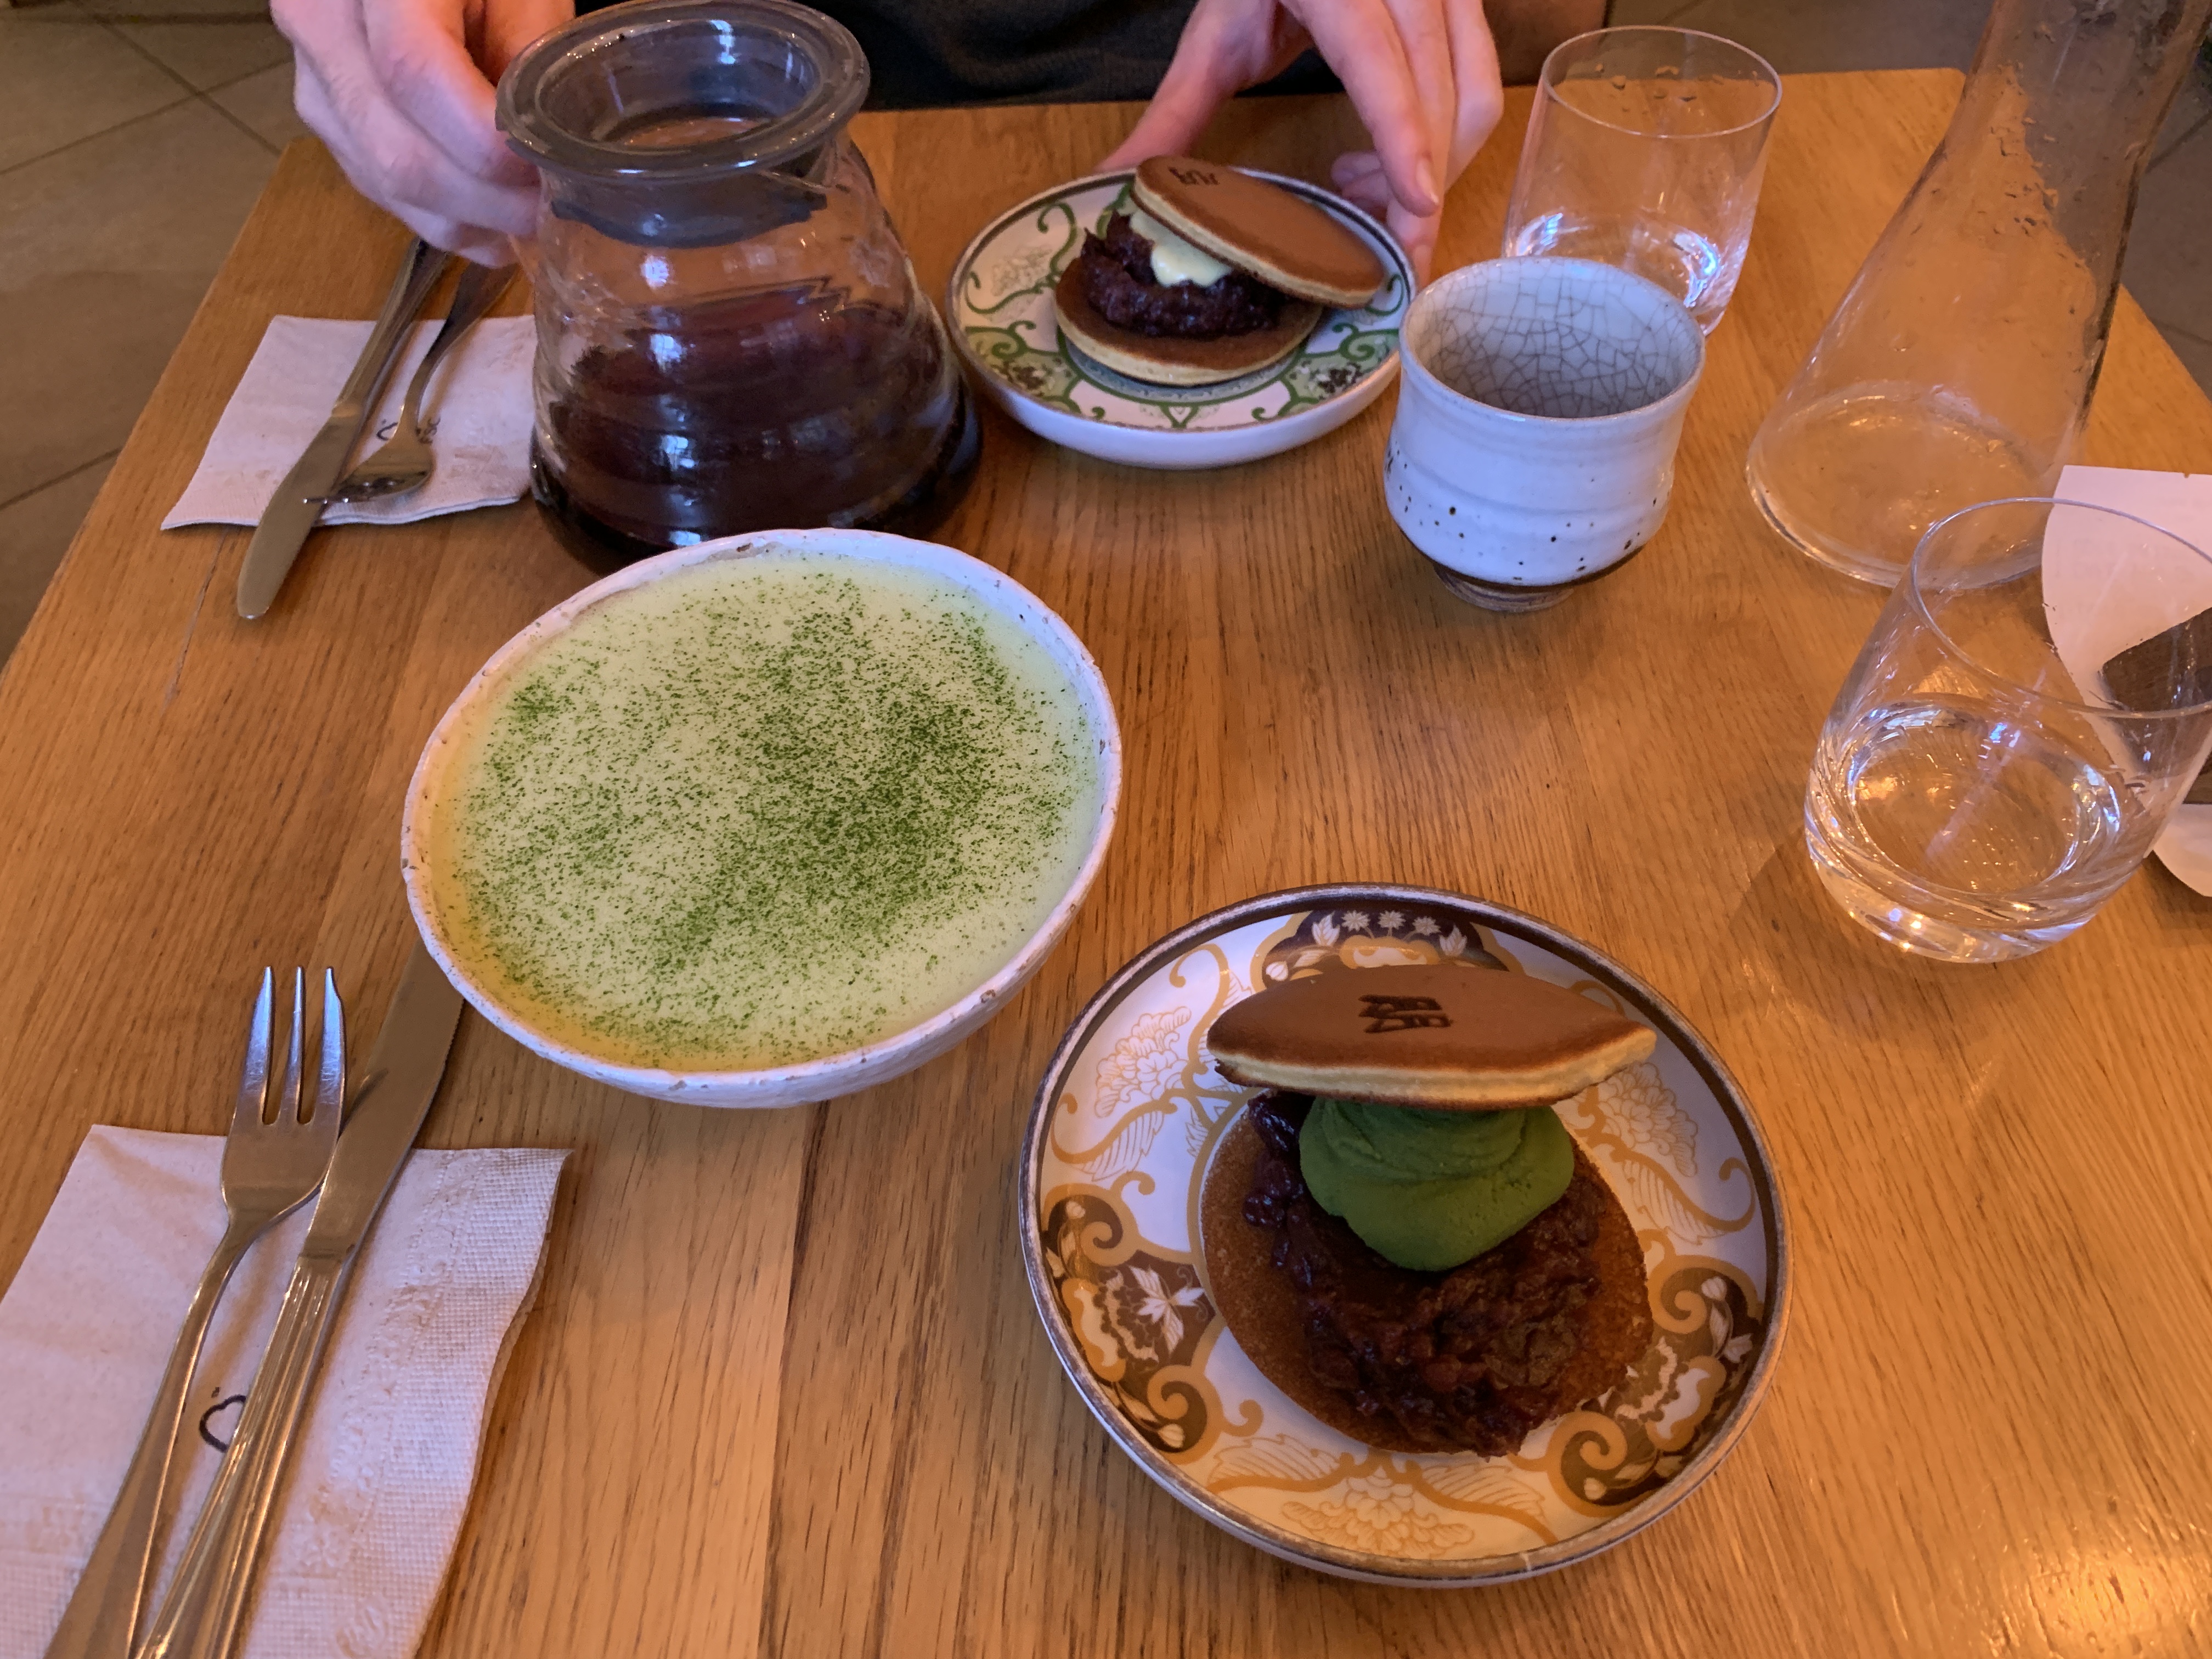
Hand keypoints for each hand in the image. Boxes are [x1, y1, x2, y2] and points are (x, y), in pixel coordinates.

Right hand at [273, 0, 570, 263]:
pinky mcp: (324, 118)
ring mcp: (314, 79)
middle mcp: (321, 28)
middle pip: (399, 152)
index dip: (487, 142)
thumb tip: (549, 148)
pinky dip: (445, 215)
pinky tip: (492, 213)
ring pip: (389, 184)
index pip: (414, 75)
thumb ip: (530, 52)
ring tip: (530, 214)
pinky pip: (381, 189)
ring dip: (470, 218)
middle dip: (488, 201)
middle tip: (553, 209)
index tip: (551, 169)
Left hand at [1101, 0, 1503, 281]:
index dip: (1404, 137)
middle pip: (1442, 92)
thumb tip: (1116, 183)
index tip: (1416, 205)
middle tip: (1377, 251)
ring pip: (1475, 92)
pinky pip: (1479, 82)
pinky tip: (1389, 161)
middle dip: (1420, 185)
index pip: (1385, 64)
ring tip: (1364, 196)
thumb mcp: (1214, 35)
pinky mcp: (1464, 4)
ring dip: (1435, 165)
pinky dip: (1446, 139)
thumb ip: (1173, 113)